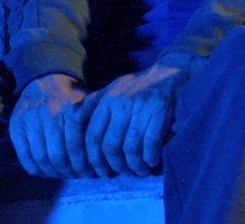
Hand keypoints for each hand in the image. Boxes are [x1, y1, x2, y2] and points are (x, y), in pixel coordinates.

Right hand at [9, 73, 91, 178]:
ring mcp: (31, 121)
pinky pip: (24, 155)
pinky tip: (43, 172)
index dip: (81, 164)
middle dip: (67, 171)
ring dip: (51, 172)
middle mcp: (49, 115)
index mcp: (70, 110)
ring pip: (40, 158)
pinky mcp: (16, 126)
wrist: (43, 80)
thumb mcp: (86, 103)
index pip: (75, 146)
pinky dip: (34, 168)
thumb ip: (93, 123)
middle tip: (74, 176)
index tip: (88, 172)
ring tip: (60, 174)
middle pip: (57, 156)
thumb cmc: (70, 97)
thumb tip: (104, 152)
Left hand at [82, 58, 188, 176]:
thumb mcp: (113, 90)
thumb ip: (94, 106)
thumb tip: (75, 128)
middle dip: (115, 165)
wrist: (170, 71)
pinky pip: (150, 143)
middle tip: (121, 173)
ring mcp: (141, 107)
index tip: (99, 170)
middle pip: (110, 145)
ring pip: (130, 147)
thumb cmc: (139, 86)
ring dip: (134, 165)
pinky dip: (150, 157)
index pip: (92, 136)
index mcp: (106, 100)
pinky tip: (151, 161)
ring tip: (138, 171)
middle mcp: (121, 103)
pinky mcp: (160, 111)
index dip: (94, 158)